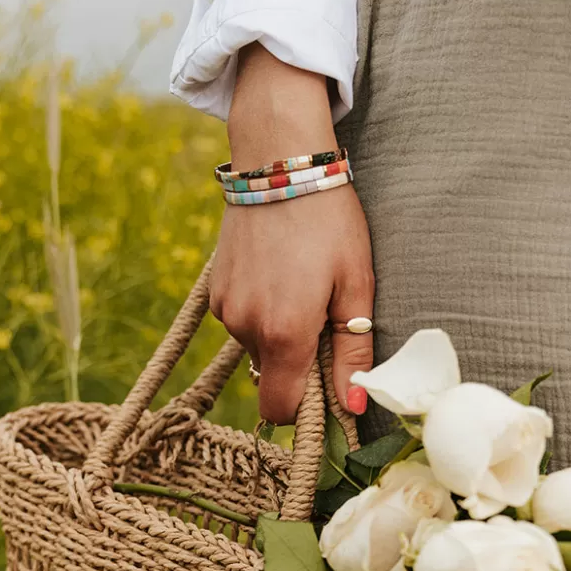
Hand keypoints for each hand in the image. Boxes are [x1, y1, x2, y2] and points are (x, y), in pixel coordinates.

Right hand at [208, 46, 375, 423]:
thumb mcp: (355, 285)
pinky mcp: (215, 291)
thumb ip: (352, 352)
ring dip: (281, 335)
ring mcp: (226, 310)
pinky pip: (242, 323)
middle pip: (271, 378)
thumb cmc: (329, 220)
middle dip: (298, 363)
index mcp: (284, 333)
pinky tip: (280, 275)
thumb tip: (352, 406)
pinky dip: (262, 313)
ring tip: (302, 285)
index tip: (327, 383)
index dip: (305, 409)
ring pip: (257, 350)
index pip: (282, 410)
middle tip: (323, 316)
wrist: (279, 160)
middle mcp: (246, 327)